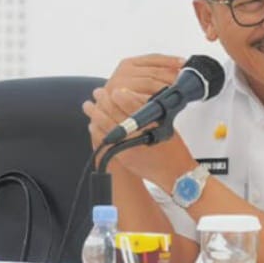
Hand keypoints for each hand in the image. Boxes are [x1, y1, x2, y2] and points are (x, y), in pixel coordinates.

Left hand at [83, 54, 193, 185]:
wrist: (174, 172)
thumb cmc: (172, 148)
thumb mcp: (166, 122)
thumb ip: (148, 108)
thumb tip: (129, 95)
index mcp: (151, 123)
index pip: (132, 104)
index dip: (121, 95)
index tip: (114, 89)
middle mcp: (138, 134)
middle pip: (116, 113)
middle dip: (103, 101)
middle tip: (97, 93)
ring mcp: (129, 146)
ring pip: (106, 126)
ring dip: (95, 114)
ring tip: (89, 106)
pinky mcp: (123, 157)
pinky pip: (105, 142)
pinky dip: (97, 132)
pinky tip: (92, 125)